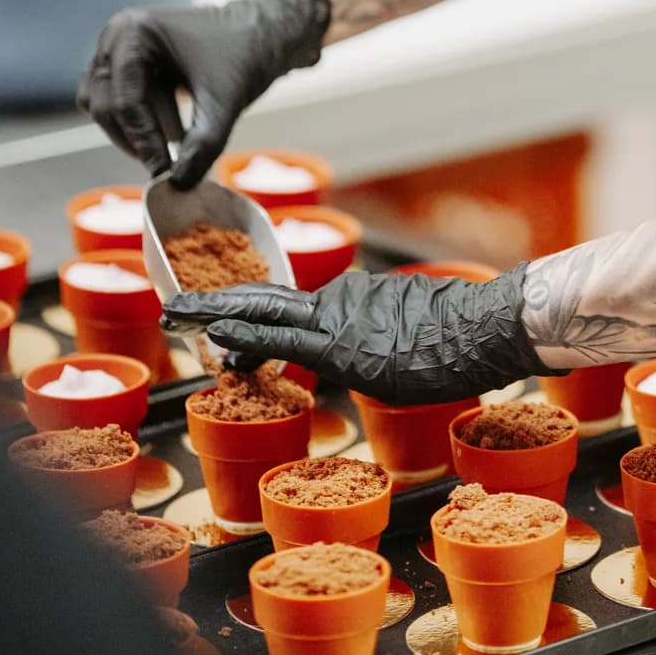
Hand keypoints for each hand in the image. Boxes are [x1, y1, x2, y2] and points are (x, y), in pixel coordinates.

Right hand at [77, 0, 330, 188]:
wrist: (263, 32)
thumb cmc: (246, 53)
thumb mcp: (225, 101)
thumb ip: (203, 144)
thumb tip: (177, 184)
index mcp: (134, 32)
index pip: (125, 98)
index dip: (144, 140)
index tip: (163, 171)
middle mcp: (117, 36)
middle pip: (106, 104)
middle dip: (137, 138)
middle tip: (165, 167)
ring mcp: (119, 49)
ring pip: (108, 107)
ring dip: (137, 132)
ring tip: (173, 151)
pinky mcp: (129, 65)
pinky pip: (122, 102)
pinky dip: (144, 123)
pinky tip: (175, 136)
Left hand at [161, 265, 550, 403]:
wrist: (481, 330)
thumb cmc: (458, 335)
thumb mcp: (408, 331)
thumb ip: (375, 337)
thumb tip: (368, 355)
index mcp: (354, 299)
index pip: (291, 306)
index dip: (249, 308)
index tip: (217, 315)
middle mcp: (339, 302)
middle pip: (265, 299)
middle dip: (215, 301)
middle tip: (174, 304)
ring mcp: (338, 322)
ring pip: (266, 316)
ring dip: (217, 315)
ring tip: (176, 315)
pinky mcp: (341, 347)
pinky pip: (285, 342)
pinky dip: (247, 337)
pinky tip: (217, 338)